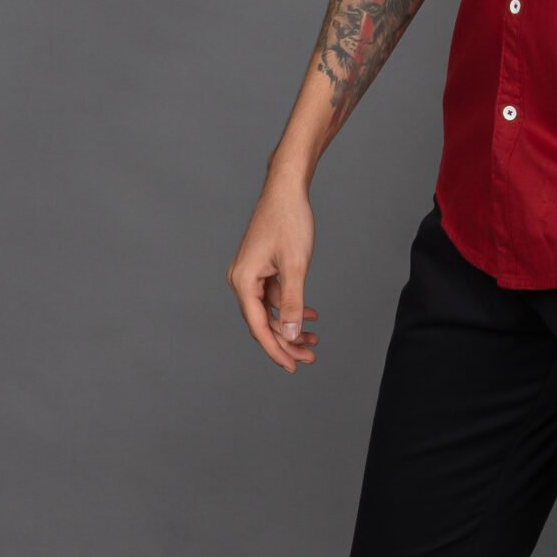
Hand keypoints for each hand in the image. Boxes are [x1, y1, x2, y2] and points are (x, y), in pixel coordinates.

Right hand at [229, 179, 321, 371]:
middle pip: (262, 322)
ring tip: (314, 339)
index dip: (276, 350)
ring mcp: (250, 273)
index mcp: (243, 280)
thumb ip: (292, 302)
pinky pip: (274, 295)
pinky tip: (312, 315)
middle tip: (310, 357)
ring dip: (291, 325)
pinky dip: (291, 306)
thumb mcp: (295, 266)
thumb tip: (288, 335)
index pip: (258, 326)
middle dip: (286, 342)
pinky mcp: (261, 267)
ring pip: (270, 311)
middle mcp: (241, 279)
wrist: (286, 189)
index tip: (292, 367)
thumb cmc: (289, 221)